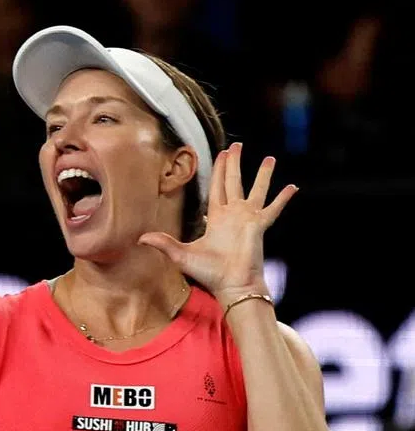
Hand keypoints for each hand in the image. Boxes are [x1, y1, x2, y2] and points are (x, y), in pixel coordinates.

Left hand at [138, 142, 297, 305]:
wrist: (231, 285)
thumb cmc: (209, 273)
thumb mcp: (181, 255)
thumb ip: (163, 244)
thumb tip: (139, 239)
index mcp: (216, 218)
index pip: (216, 189)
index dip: (218, 172)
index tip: (221, 156)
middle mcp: (233, 215)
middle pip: (233, 182)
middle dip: (234, 164)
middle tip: (236, 145)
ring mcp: (248, 219)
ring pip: (256, 189)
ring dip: (262, 174)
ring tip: (269, 158)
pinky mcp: (259, 226)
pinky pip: (273, 208)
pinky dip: (283, 198)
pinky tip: (292, 187)